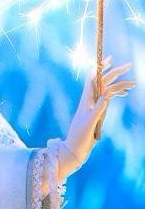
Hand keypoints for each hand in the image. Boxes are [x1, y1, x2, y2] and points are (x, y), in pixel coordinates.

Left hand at [61, 56, 134, 177]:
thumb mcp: (90, 123)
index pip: (93, 78)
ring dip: (119, 85)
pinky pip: (108, 99)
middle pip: (103, 82)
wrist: (74, 150)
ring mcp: (94, 106)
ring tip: (133, 84)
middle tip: (129, 66)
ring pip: (108, 90)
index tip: (111, 59)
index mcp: (86, 100)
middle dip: (116, 73)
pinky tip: (125, 93)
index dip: (100, 67)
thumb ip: (98, 109)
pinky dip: (116, 94)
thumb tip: (108, 94)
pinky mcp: (97, 113)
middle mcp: (90, 101)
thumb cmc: (79, 138)